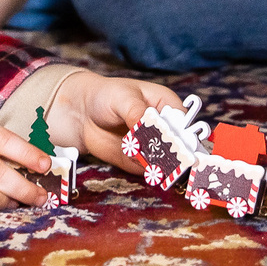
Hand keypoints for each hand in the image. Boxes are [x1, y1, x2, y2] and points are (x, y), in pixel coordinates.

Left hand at [49, 72, 184, 169]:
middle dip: (173, 153)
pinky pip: (147, 169)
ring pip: (165, 161)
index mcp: (166, 105)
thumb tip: (147, 127)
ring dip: (158, 163)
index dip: (184, 133)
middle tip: (163, 154)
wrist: (82, 113)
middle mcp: (164, 128)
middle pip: (179, 145)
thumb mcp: (123, 98)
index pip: (184, 122)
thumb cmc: (106, 96)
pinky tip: (133, 159)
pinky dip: (143, 169)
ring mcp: (152, 146)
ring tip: (144, 156)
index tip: (177, 142)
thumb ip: (137, 112)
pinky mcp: (139, 161)